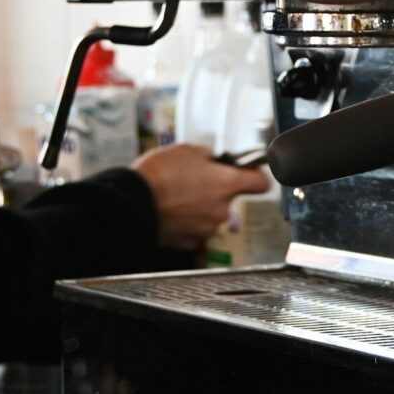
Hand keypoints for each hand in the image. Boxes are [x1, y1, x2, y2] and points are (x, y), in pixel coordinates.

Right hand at [132, 144, 270, 249]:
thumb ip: (207, 156)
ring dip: (199, 207)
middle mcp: (222, 209)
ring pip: (210, 215)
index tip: (250, 173)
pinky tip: (171, 211)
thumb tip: (211, 159)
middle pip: (229, 199)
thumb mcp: (185, 150)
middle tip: (194, 181)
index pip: (261, 183)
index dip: (256, 176)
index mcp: (226, 184)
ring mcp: (206, 228)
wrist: (132, 203)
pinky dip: (186, 222)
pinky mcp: (190, 242)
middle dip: (215, 190)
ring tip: (176, 196)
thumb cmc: (157, 174)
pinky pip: (195, 229)